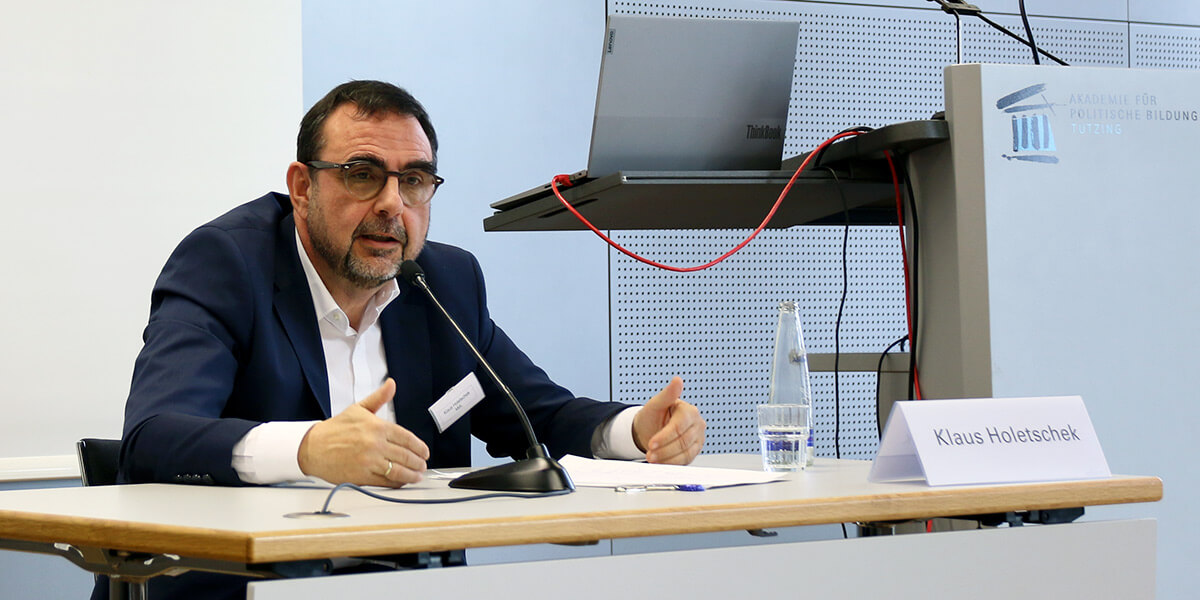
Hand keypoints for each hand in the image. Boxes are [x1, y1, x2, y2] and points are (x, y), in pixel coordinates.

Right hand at [297, 378, 429, 486]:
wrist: (313, 447)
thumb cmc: (335, 429)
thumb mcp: (358, 409)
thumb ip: (379, 398)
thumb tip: (391, 384)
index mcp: (377, 427)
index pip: (407, 438)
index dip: (419, 447)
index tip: (425, 452)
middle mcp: (375, 444)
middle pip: (406, 456)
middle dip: (418, 462)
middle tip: (423, 465)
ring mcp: (369, 461)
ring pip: (398, 471)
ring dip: (412, 475)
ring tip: (417, 475)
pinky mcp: (362, 476)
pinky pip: (385, 481)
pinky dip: (397, 483)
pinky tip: (402, 482)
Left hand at [632, 377, 705, 464]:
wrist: (650, 429)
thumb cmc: (653, 416)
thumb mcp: (655, 404)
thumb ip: (667, 394)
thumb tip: (677, 380)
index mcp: (689, 411)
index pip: (679, 426)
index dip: (665, 436)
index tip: (652, 443)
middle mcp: (697, 424)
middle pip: (682, 441)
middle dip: (664, 449)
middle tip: (649, 454)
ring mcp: (698, 439)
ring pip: (685, 452)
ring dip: (667, 458)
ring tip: (652, 459)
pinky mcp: (694, 451)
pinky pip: (686, 460)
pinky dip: (672, 463)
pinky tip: (661, 462)